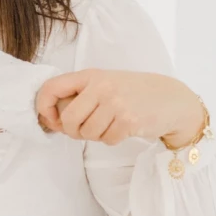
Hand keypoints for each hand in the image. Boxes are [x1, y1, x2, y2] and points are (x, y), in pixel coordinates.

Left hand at [36, 68, 205, 146]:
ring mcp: (116, 103)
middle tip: (83, 130)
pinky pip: (106, 140)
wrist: (171, 99)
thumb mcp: (104, 84)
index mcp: (90, 75)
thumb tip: (50, 120)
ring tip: (108, 125)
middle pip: (68, 119)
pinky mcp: (129, 121)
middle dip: (71, 131)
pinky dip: (111, 140)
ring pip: (87, 133)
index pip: (52, 87)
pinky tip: (122, 129)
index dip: (44, 107)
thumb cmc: (132, 93)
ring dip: (95, 136)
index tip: (51, 119)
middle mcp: (102, 86)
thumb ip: (78, 97)